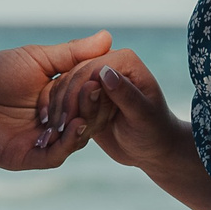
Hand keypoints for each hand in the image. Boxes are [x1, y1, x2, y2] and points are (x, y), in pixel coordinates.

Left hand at [0, 30, 117, 170]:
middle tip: (97, 91)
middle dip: (94, 107)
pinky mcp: (28, 157)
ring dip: (83, 125)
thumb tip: (108, 37)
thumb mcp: (36, 59)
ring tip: (86, 109)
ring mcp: (42, 141)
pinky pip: (55, 155)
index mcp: (59, 98)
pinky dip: (66, 143)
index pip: (91, 97)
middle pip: (88, 119)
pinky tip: (72, 126)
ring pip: (75, 139)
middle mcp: (55, 122)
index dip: (100, 88)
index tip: (108, 74)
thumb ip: (71, 53)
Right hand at [39, 49, 186, 174]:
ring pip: (64, 87)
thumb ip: (126, 94)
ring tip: (56, 134)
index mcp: (124, 61)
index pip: (91, 67)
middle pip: (73, 75)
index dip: (77, 90)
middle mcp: (108, 64)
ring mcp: (95, 78)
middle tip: (58, 130)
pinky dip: (59, 115)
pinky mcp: (85, 95)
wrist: (150, 148)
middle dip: (65, 102)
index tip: (69, 118)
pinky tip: (56, 133)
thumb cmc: (154, 132)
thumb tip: (105, 72)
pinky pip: (64, 99)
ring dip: (60, 110)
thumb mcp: (143, 116)